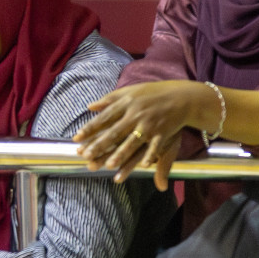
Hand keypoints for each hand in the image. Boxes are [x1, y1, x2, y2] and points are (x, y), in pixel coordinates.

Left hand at [75, 80, 207, 187]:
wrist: (182, 96)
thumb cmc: (152, 94)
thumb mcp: (129, 92)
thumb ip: (109, 99)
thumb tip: (89, 107)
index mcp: (126, 104)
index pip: (104, 118)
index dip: (90, 129)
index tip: (76, 139)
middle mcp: (136, 114)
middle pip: (115, 132)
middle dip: (100, 145)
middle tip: (86, 156)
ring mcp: (150, 124)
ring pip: (133, 142)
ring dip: (121, 154)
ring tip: (109, 165)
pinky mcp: (164, 132)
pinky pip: (155, 146)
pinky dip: (150, 155)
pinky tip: (143, 166)